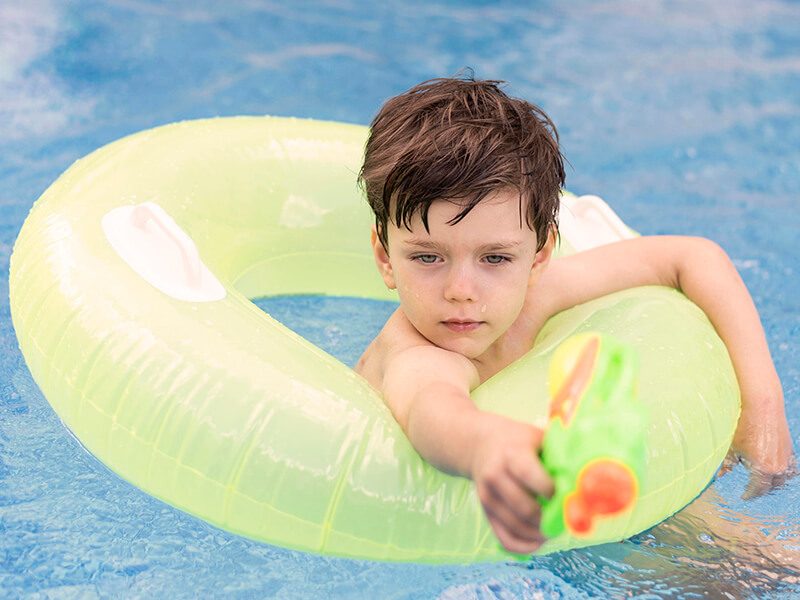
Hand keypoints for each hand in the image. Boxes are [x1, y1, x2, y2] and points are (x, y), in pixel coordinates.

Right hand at [469, 415, 553, 553]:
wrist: (481, 444)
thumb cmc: (518, 441)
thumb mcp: (537, 437)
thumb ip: (558, 454)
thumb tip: (585, 479)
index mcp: (511, 454)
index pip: (531, 476)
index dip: (551, 491)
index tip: (566, 495)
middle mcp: (495, 476)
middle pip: (525, 508)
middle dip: (549, 519)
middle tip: (565, 520)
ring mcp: (487, 496)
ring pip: (516, 527)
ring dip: (540, 535)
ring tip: (555, 530)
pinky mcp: (485, 511)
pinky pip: (504, 538)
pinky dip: (524, 546)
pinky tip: (539, 541)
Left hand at [721, 396, 795, 498]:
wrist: (762, 402)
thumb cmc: (743, 423)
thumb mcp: (731, 446)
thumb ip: (726, 464)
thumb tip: (718, 476)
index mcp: (763, 468)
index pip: (758, 490)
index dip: (750, 494)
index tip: (744, 496)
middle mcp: (778, 466)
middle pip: (772, 486)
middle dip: (761, 490)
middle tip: (751, 491)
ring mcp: (786, 457)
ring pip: (783, 478)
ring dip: (774, 482)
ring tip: (762, 482)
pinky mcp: (790, 448)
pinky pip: (789, 468)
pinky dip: (782, 472)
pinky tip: (773, 469)